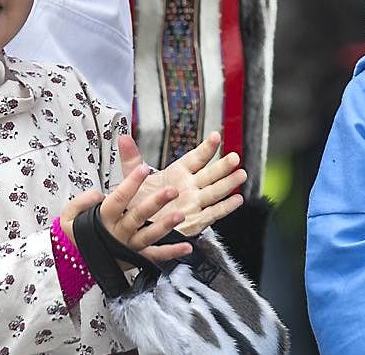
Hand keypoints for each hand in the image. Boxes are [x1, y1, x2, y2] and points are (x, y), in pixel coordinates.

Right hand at [59, 168, 192, 264]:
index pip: (117, 199)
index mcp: (102, 219)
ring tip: (181, 215)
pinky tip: (187, 247)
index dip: (130, 184)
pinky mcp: (137, 259)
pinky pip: (156, 256)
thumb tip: (98, 194)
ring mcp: (129, 247)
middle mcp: (117, 233)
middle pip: (137, 216)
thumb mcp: (70, 215)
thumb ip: (82, 201)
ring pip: (149, 236)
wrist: (78, 263)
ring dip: (165, 226)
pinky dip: (172, 253)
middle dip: (155, 203)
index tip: (143, 168)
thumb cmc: (79, 233)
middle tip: (172, 190)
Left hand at [119, 132, 245, 235]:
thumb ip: (131, 159)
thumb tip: (123, 137)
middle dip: (223, 166)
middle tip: (235, 157)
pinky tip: (238, 200)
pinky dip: (226, 207)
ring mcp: (195, 203)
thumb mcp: (134, 180)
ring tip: (241, 174)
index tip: (216, 136)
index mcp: (177, 173)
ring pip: (215, 191)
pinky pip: (213, 213)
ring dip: (228, 183)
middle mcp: (190, 186)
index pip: (195, 158)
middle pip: (210, 174)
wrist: (137, 228)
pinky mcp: (196, 220)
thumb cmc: (138, 202)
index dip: (206, 148)